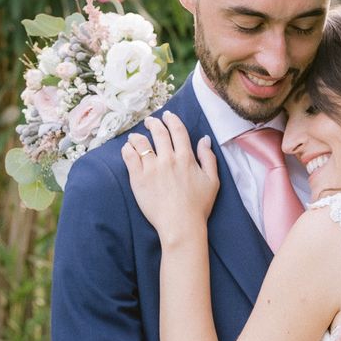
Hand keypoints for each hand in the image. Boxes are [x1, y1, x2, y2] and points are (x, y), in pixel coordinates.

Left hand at [121, 111, 218, 246]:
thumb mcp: (212, 180)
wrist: (181, 225)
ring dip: (138, 136)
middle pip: (159, 133)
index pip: (178, 131)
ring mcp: (151, 168)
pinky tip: (128, 148)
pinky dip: (128, 149)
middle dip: (154, 123)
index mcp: (186, 158)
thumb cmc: (199, 206)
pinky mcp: (138, 179)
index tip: (168, 115)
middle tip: (151, 121)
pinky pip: (129, 157)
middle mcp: (168, 159)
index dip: (172, 120)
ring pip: (141, 143)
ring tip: (135, 136)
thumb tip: (204, 139)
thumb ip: (208, 158)